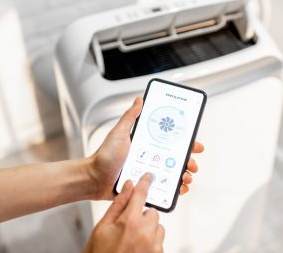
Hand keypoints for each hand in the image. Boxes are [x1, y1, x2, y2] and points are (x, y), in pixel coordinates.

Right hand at [84, 173, 163, 252]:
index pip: (141, 194)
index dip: (144, 183)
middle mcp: (145, 233)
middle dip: (142, 215)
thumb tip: (128, 185)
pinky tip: (136, 248)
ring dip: (148, 229)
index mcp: (130, 222)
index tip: (148, 176)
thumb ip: (118, 204)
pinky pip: (159, 242)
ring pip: (157, 227)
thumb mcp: (103, 226)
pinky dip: (151, 242)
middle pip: (152, 212)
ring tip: (132, 239)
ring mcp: (153, 247)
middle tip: (128, 224)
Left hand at [89, 97, 203, 199]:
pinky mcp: (146, 186)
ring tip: (186, 177)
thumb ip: (130, 117)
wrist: (94, 178)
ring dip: (184, 175)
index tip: (195, 145)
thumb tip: (139, 99)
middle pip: (176, 158)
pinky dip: (175, 189)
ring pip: (173, 174)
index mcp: (147, 144)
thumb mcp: (119, 133)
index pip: (170, 141)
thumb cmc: (105, 155)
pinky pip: (164, 188)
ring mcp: (149, 172)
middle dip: (189, 161)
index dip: (185, 142)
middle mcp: (150, 157)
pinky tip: (180, 189)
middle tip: (192, 164)